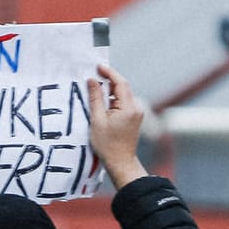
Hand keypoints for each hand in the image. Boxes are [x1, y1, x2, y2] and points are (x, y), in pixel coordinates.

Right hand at [87, 64, 146, 189]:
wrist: (121, 162)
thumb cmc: (108, 145)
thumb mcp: (97, 119)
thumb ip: (95, 98)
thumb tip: (92, 81)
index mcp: (128, 107)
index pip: (120, 83)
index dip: (109, 73)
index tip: (98, 67)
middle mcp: (136, 108)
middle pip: (122, 87)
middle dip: (109, 79)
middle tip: (94, 74)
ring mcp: (136, 113)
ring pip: (122, 94)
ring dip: (110, 89)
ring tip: (95, 87)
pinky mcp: (134, 117)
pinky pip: (123, 102)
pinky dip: (113, 98)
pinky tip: (102, 100)